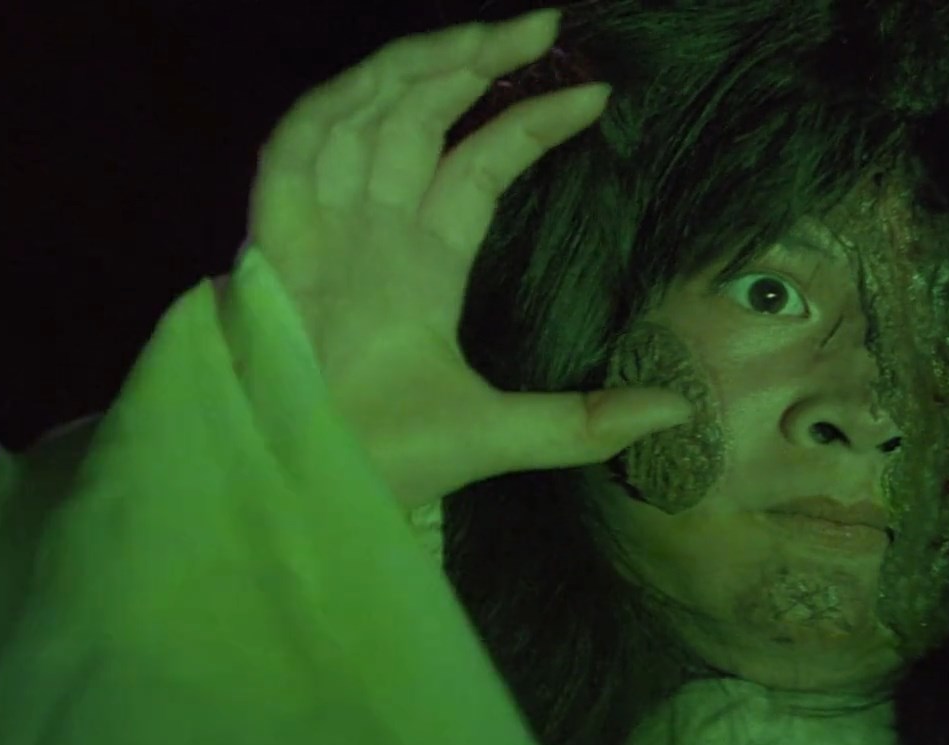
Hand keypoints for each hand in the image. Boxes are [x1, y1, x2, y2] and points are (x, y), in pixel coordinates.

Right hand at [240, 8, 688, 510]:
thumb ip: (585, 421)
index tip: (598, 95)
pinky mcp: (274, 240)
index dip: (529, 123)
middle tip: (545, 24)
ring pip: (364, 116)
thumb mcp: (507, 434)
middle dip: (475, 66)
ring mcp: (322, 229)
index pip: (478, 165)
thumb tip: (673, 410)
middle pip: (422, 119)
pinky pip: (295, 150)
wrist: (306, 495)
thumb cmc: (387, 464)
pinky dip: (336, 107)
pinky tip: (386, 77)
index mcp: (421, 266)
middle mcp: (371, 232)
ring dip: (418, 69)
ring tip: (488, 36)